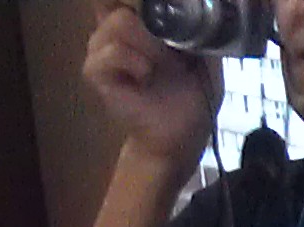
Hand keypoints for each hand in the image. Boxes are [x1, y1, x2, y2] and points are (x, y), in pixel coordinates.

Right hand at [87, 2, 220, 176]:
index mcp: (140, 23)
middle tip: (176, 52)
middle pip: (127, 5)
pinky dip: (134, 62)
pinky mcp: (96, 73)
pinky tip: (146, 75)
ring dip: (150, 45)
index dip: (140, 1)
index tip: (160, 13)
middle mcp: (116, 30)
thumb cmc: (192, 94)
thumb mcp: (207, 56)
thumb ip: (200, 29)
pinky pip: (111, 53)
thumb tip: (203, 9)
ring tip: (164, 66)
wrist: (183, 135)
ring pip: (120, 23)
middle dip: (158, 25)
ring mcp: (102, 49)